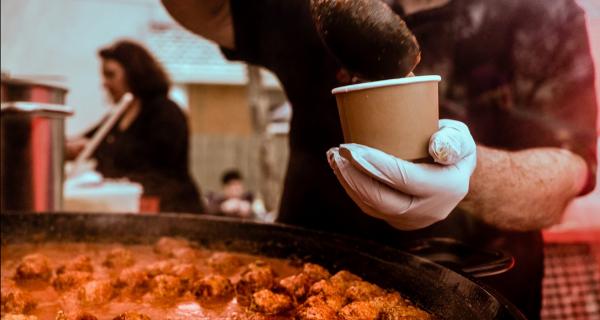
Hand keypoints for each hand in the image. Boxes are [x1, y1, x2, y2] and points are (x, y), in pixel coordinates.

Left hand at [327, 119, 476, 229]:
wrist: (455, 176)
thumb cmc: (453, 148)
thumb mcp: (461, 140)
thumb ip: (452, 142)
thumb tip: (436, 148)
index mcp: (445, 189)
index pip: (403, 178)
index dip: (374, 164)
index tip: (350, 147)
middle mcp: (427, 211)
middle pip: (381, 198)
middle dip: (353, 176)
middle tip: (336, 152)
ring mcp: (411, 220)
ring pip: (372, 206)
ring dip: (348, 183)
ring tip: (333, 158)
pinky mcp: (397, 220)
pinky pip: (370, 207)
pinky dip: (353, 189)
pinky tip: (341, 169)